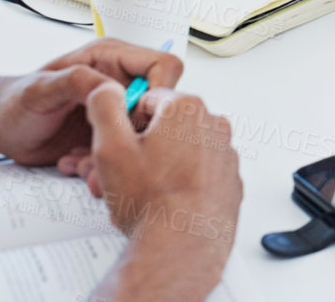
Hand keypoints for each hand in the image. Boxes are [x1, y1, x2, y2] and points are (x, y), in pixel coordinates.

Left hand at [0, 40, 182, 167]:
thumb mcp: (42, 89)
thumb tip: (115, 90)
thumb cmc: (15, 101)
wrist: (0, 128)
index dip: (159, 92)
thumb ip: (78, 81)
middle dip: (135, 133)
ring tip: (80, 162)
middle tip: (104, 149)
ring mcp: (117, 110)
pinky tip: (75, 163)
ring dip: (115, 154)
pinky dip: (102, 165)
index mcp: (112, 59)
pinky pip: (123, 152)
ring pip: (142, 135)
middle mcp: (121, 82)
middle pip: (159, 106)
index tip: (134, 117)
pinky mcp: (110, 134)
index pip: (163, 65)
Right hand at [83, 85, 241, 297]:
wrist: (182, 246)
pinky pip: (199, 170)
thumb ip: (104, 107)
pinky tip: (166, 200)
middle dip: (142, 148)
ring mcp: (225, 152)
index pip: (146, 100)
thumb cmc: (151, 201)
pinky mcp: (229, 177)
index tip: (120, 147)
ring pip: (181, 149)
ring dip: (160, 165)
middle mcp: (213, 124)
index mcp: (186, 109)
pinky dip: (182, 180)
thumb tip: (105, 88)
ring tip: (143, 193)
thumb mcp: (110, 148)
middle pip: (165, 126)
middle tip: (125, 176)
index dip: (126, 125)